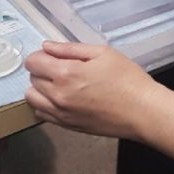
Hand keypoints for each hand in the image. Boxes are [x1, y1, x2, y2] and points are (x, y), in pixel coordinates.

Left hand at [25, 41, 163, 140]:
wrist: (142, 111)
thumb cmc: (128, 80)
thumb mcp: (103, 53)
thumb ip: (71, 49)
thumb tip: (47, 46)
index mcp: (66, 73)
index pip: (33, 62)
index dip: (41, 55)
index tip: (53, 55)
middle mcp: (58, 95)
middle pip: (31, 79)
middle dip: (42, 70)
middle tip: (63, 68)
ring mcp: (61, 113)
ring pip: (32, 98)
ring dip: (40, 88)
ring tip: (60, 84)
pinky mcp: (67, 126)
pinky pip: (41, 114)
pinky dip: (45, 104)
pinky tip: (62, 99)